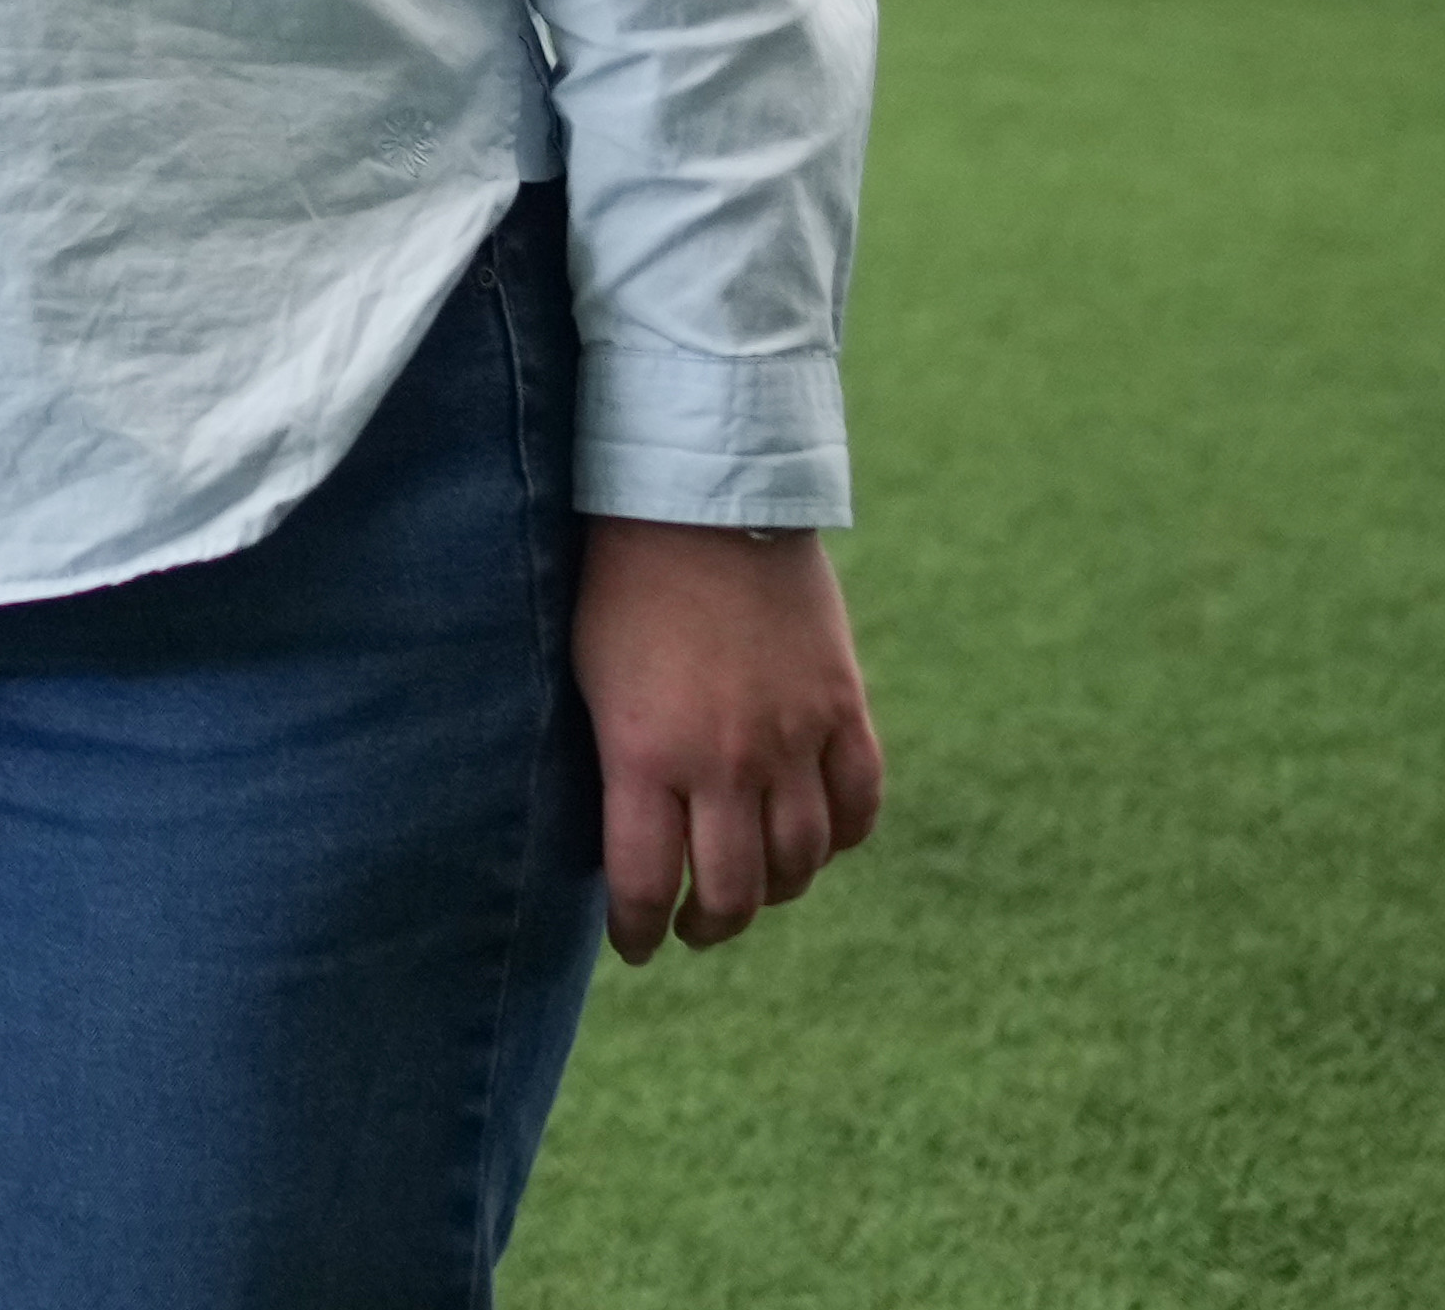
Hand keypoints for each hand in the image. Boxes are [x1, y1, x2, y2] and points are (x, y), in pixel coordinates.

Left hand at [577, 518, 882, 958]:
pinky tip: (816, 843)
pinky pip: (858, 805)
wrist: (703, 499)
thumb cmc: (617, 578)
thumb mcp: (586, 673)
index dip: (640, 929)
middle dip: (710, 923)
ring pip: (801, 861)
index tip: (635, 945)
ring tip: (751, 891)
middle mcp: (726, 762)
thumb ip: (613, 754)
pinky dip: (840, 838)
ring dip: (776, 890)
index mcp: (646, 754)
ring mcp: (794, 738)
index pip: (647, 882)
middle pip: (734, 889)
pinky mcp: (843, 708)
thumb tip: (616, 823)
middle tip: (693, 927)